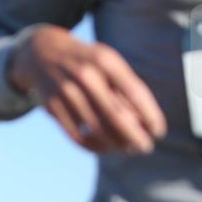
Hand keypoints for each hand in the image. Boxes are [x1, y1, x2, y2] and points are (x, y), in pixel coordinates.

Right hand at [8, 25, 165, 154]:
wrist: (41, 52)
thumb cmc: (86, 62)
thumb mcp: (106, 63)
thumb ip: (124, 89)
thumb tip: (143, 124)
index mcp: (105, 60)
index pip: (135, 93)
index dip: (150, 115)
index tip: (159, 132)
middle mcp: (85, 76)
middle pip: (116, 116)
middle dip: (134, 136)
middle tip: (146, 148)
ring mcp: (66, 92)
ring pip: (96, 129)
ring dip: (115, 144)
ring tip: (127, 149)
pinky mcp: (52, 107)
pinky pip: (76, 135)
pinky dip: (93, 146)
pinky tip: (104, 149)